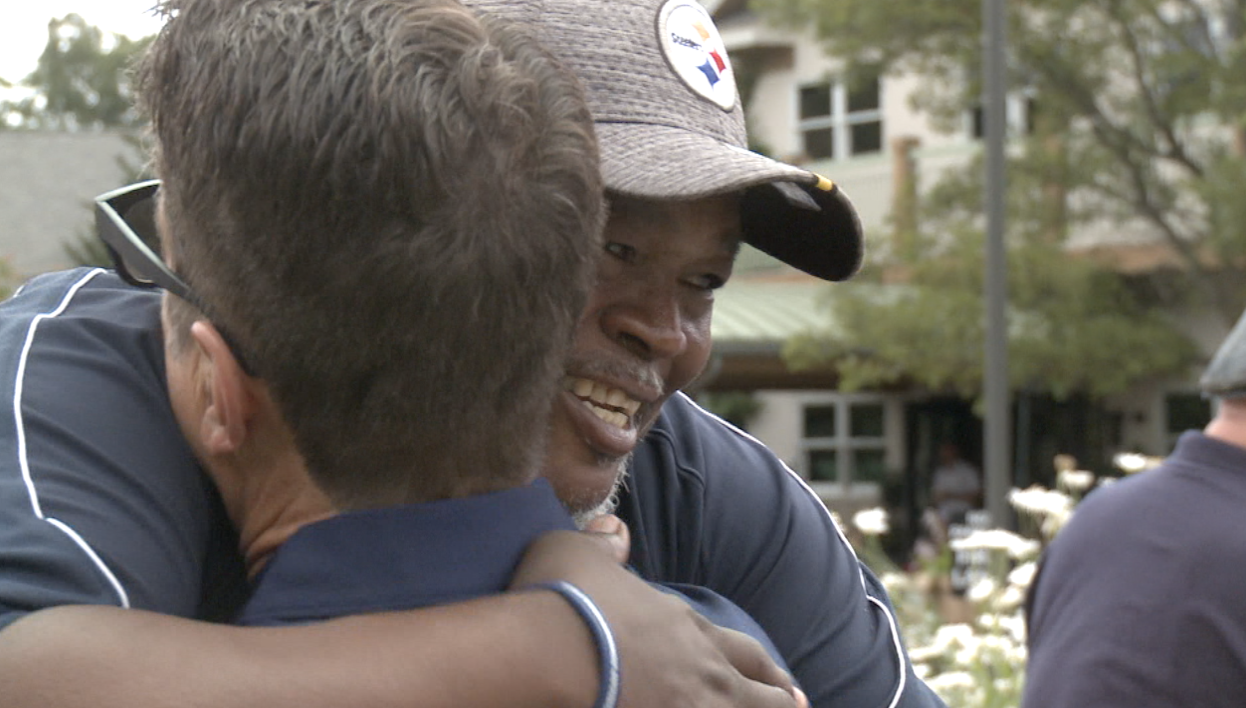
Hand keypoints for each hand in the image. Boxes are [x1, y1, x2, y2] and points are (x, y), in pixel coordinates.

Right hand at [512, 530, 804, 707]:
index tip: (784, 685)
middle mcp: (700, 671)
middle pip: (760, 694)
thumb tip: (615, 531)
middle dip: (780, 702)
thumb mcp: (575, 552)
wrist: (546, 652)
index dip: (765, 669)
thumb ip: (601, 546)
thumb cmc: (561, 598)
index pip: (742, 651)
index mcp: (686, 628)